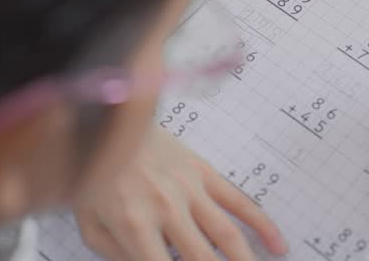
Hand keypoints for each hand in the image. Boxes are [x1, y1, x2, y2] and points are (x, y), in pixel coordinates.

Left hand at [74, 127, 287, 260]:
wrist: (109, 121)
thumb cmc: (96, 173)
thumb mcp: (92, 225)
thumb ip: (118, 257)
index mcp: (134, 225)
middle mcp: (166, 209)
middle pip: (203, 258)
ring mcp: (190, 190)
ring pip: (227, 235)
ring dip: (246, 259)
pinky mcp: (204, 173)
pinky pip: (239, 201)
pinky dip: (262, 224)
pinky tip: (277, 244)